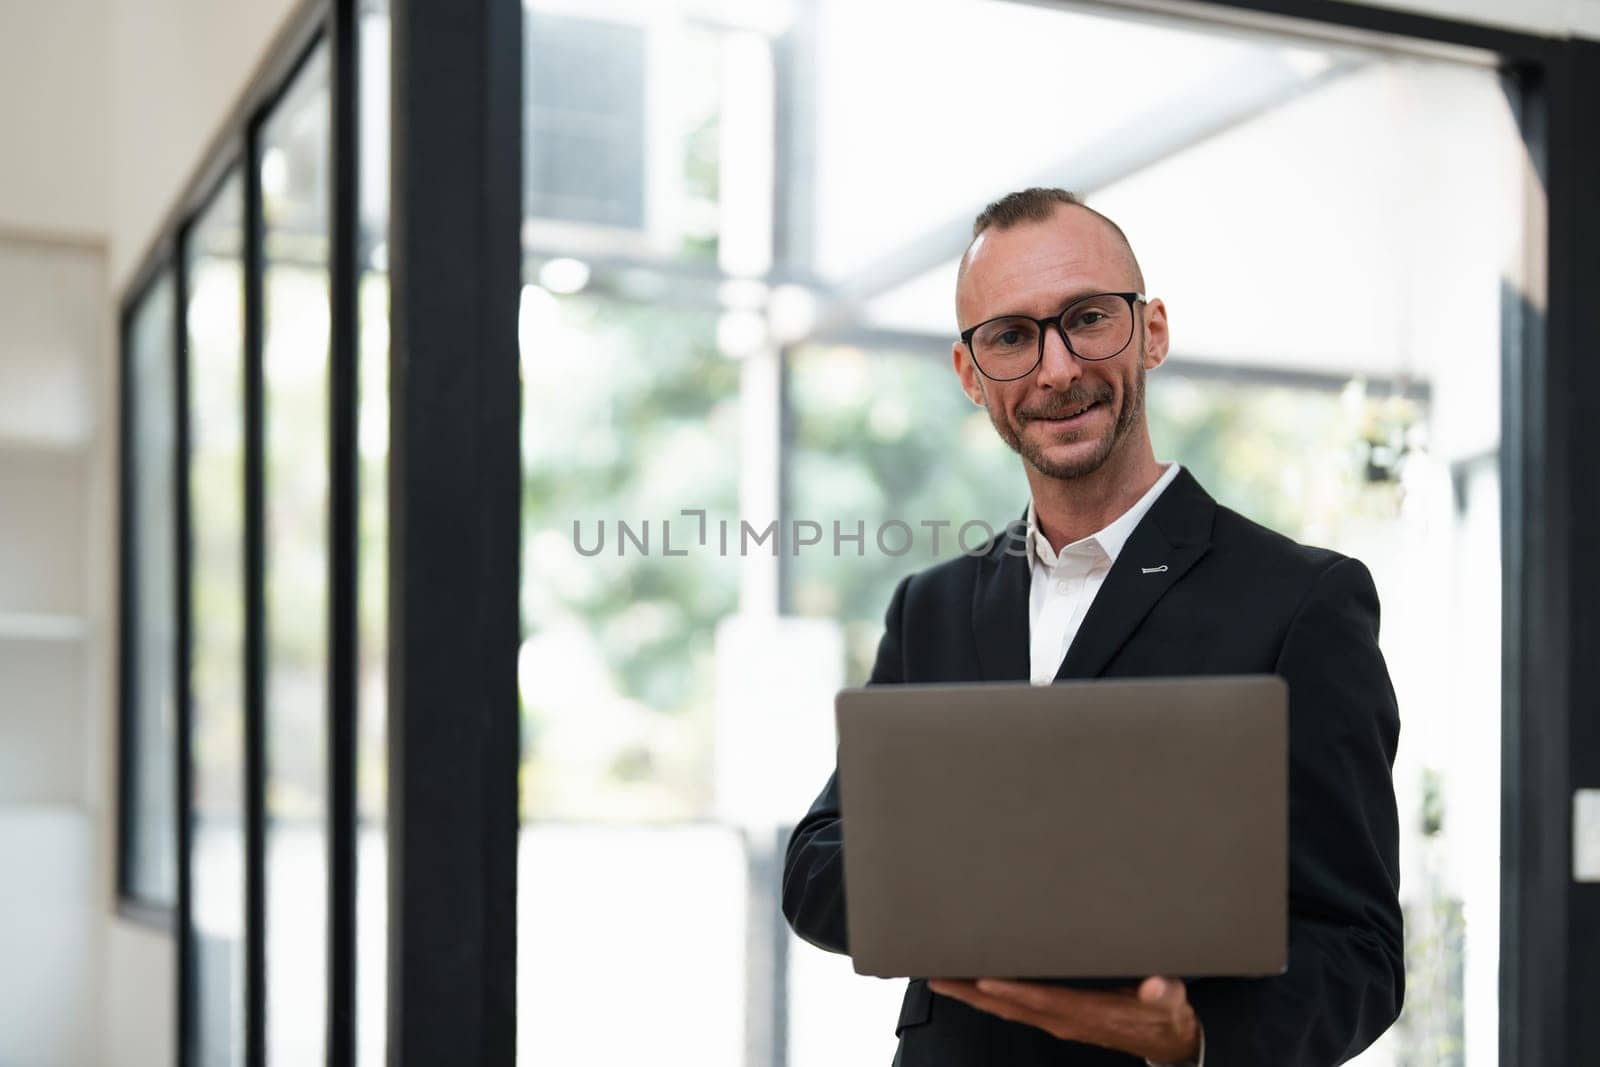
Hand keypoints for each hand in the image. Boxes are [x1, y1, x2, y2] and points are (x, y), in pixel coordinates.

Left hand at [926, 976, 1200, 1062]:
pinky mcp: (1053, 1017)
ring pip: (1004, 1009)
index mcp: (1086, 1013)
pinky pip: (1012, 1008)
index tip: (985, 981)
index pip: (1043, 1000)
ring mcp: (1055, 1021)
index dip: (1014, 992)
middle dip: (972, 992)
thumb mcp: (1169, 1000)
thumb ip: (1162, 993)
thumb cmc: (1162, 1012)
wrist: (1164, 1038)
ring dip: (970, 995)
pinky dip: (986, 998)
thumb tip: (1155, 986)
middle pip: (1009, 1006)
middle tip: (938, 974)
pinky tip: (969, 986)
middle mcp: (1063, 1019)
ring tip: (940, 976)